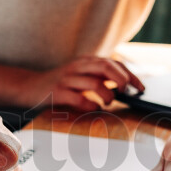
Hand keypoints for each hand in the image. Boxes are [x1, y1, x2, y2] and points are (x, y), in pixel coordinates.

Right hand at [25, 56, 145, 111]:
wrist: (29, 87)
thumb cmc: (60, 85)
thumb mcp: (80, 76)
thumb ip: (99, 78)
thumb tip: (125, 87)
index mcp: (85, 62)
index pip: (113, 63)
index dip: (129, 74)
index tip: (141, 88)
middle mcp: (77, 67)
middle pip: (105, 67)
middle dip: (121, 79)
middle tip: (127, 92)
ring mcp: (66, 79)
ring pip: (93, 82)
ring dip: (106, 94)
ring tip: (109, 102)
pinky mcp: (57, 92)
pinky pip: (77, 98)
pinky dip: (89, 104)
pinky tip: (93, 108)